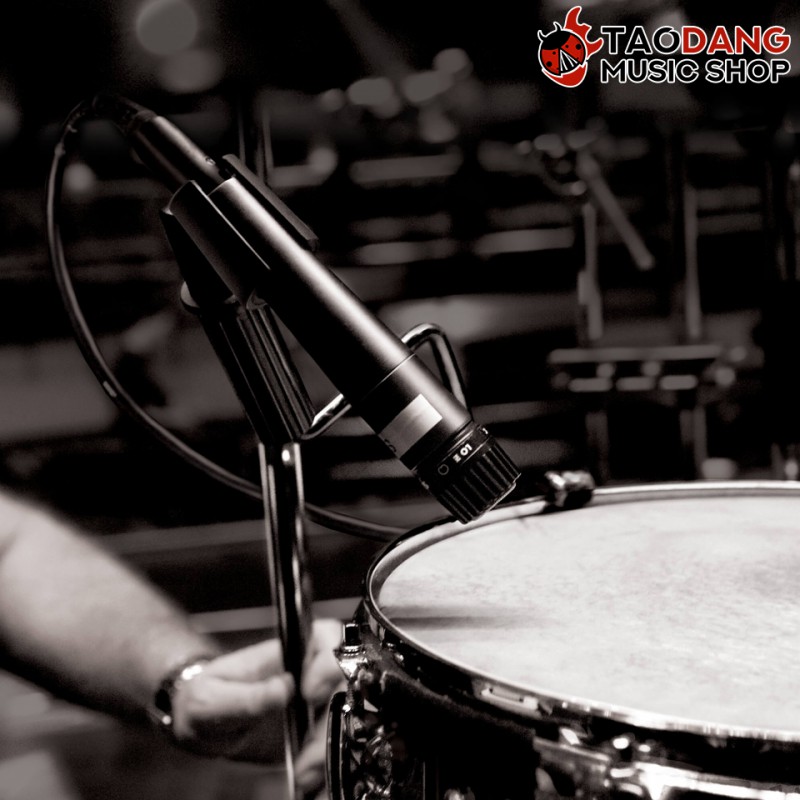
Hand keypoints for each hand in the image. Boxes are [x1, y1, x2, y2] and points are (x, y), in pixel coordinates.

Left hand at [168, 618, 344, 763]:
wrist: (202, 731)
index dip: (329, 661)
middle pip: (344, 682)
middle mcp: (308, 673)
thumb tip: (284, 688)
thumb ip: (246, 696)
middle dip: (333, 719)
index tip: (310, 694)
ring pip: (347, 716)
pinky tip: (309, 778)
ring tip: (305, 772)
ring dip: (330, 748)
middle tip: (307, 752)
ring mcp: (315, 703)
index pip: (327, 637)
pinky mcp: (315, 731)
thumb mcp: (211, 699)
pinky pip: (336, 743)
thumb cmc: (203, 700)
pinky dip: (328, 764)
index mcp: (286, 653)